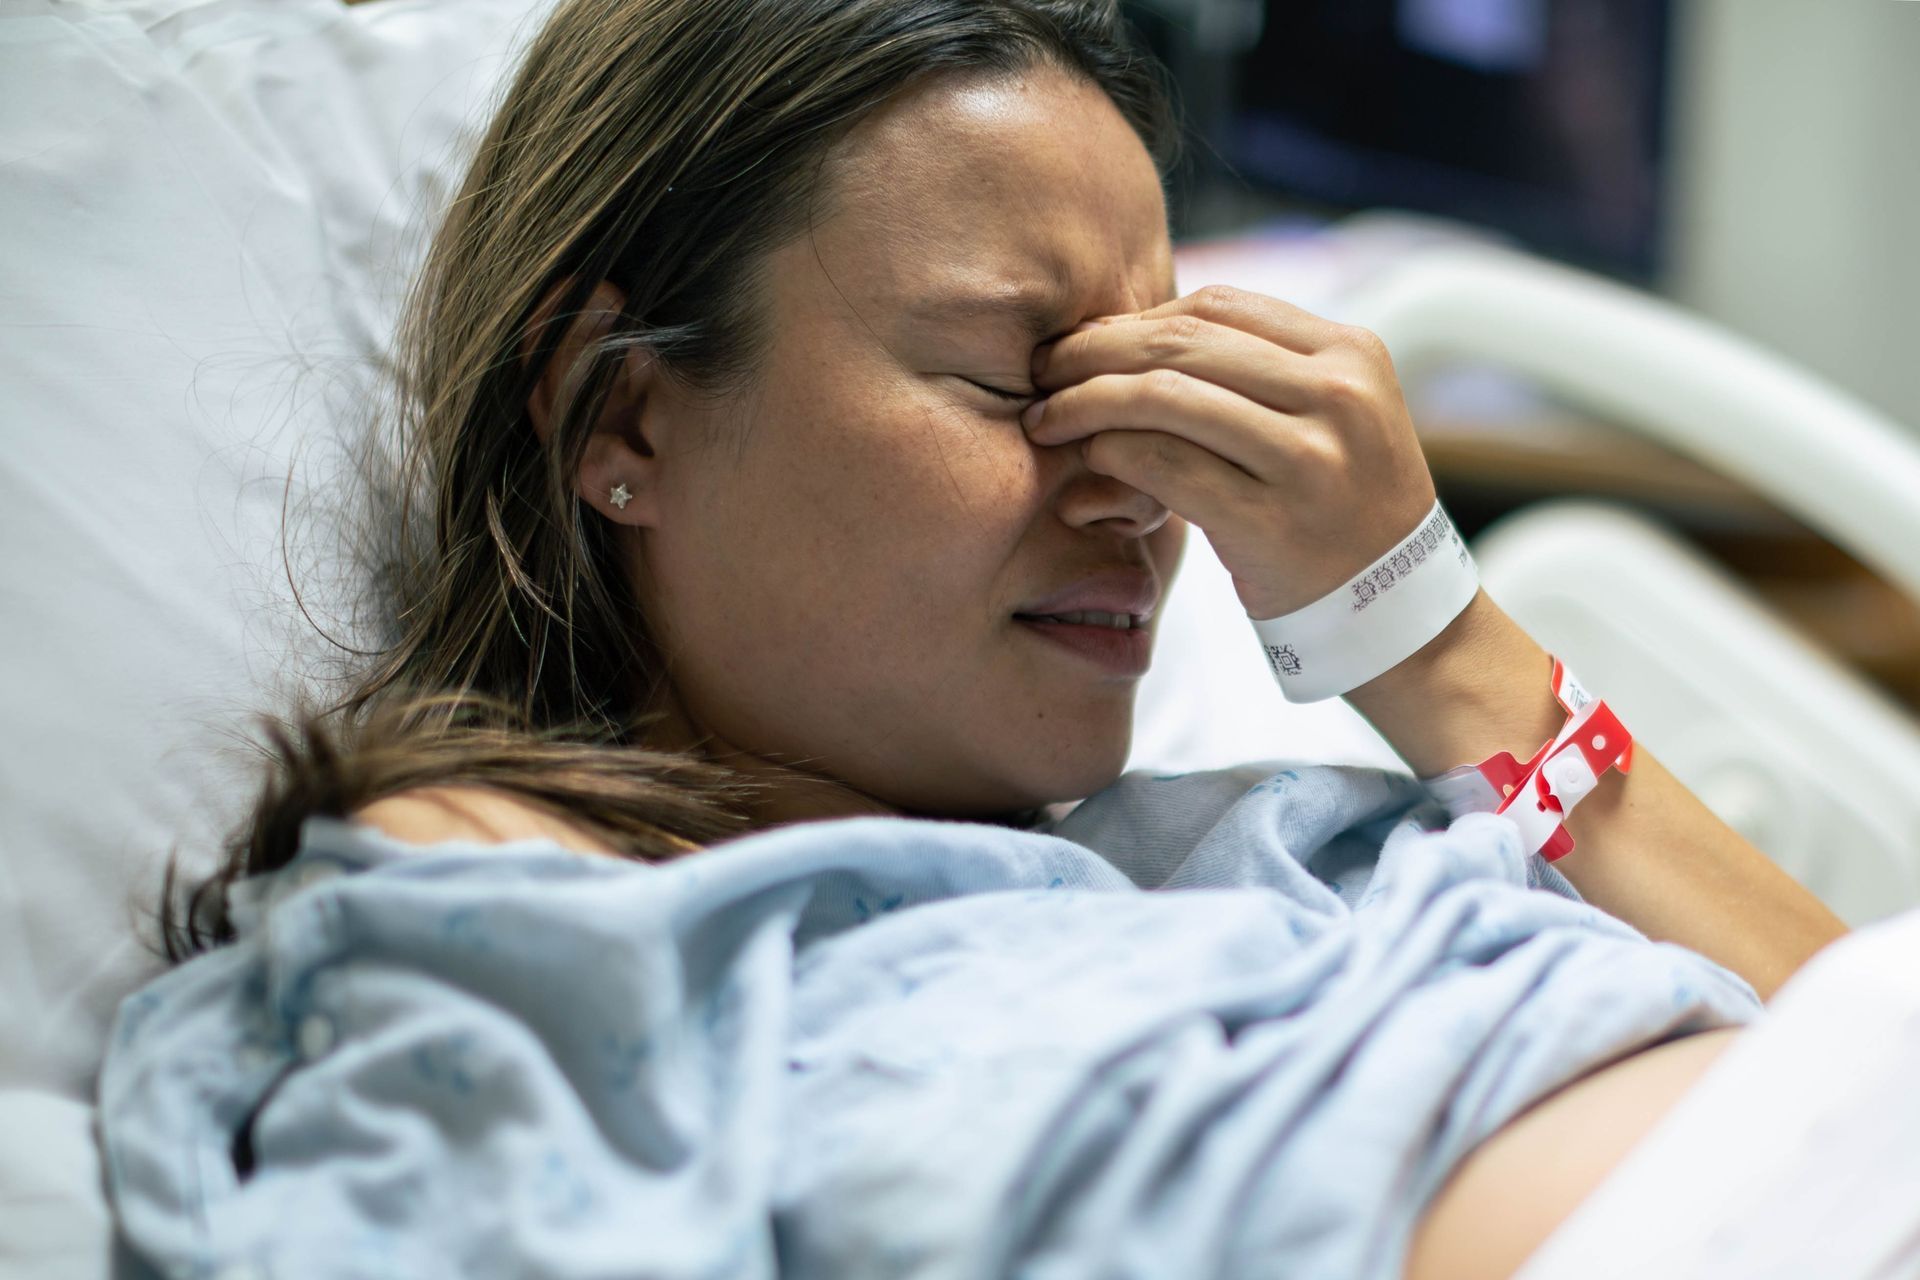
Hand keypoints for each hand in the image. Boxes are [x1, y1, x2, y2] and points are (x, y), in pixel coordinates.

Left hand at [1025, 285, 1438, 619]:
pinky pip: (1165, 465)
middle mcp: (1338, 396)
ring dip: (1085, 402)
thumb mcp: (1326, 416)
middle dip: (1094, 351)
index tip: (1085, 343)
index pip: (1217, 305)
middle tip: (1042, 371)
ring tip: (1047, 420)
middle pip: (1182, 343)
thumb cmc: (1333, 507)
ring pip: (1165, 397)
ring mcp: (1310, 459)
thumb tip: (1118, 332)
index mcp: (1349, 353)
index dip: (1137, 319)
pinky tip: (1087, 461)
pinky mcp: (1273, 523)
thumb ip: (1249, 371)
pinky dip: (1111, 454)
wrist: (1392, 610)